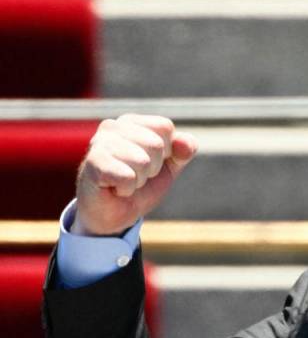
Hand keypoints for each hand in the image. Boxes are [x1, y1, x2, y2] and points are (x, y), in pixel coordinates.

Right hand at [74, 114, 197, 235]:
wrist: (113, 215)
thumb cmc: (139, 186)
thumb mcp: (169, 168)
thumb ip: (183, 151)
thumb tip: (186, 143)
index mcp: (132, 122)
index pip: (165, 127)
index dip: (167, 152)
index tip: (151, 163)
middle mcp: (112, 126)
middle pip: (156, 144)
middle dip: (153, 168)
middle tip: (135, 176)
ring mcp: (99, 143)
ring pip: (142, 161)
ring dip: (139, 180)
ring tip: (124, 182)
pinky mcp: (92, 163)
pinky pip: (127, 177)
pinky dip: (126, 189)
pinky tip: (114, 189)